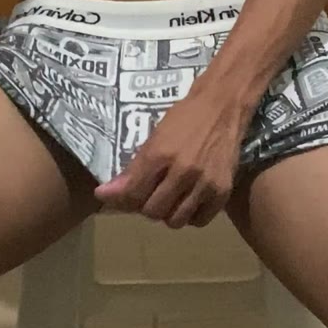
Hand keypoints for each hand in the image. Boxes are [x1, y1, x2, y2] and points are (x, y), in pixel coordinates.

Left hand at [94, 91, 248, 228]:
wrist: (223, 105)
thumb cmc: (185, 117)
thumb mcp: (155, 136)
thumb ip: (133, 168)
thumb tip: (105, 194)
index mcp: (160, 154)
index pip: (133, 194)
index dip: (124, 199)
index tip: (124, 197)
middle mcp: (183, 171)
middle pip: (153, 211)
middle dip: (147, 205)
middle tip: (151, 194)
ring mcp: (205, 183)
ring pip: (176, 221)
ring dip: (169, 213)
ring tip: (171, 198)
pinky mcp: (223, 191)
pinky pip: (199, 221)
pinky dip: (191, 215)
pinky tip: (189, 200)